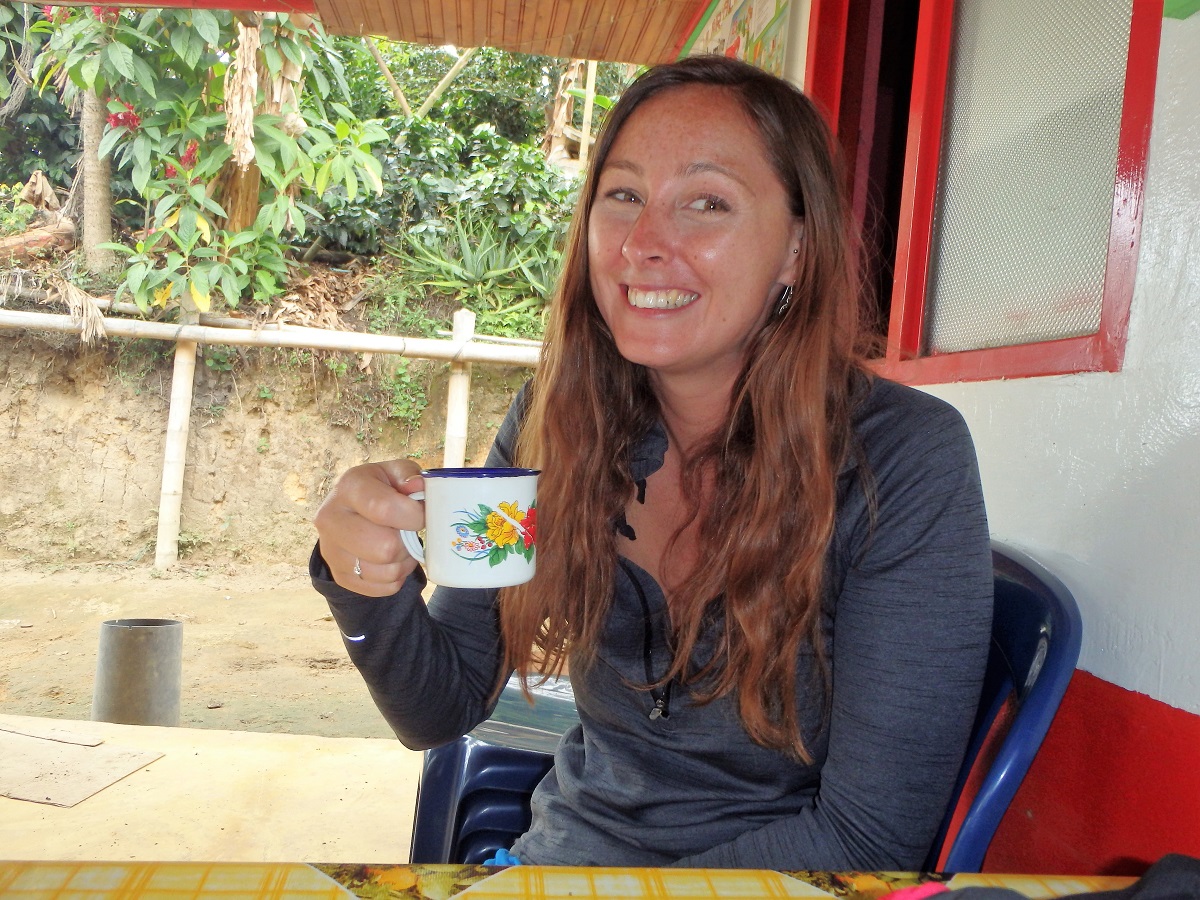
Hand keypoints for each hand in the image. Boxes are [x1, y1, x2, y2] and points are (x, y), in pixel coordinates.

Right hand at [314, 459, 425, 595]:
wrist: (352, 512)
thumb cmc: (382, 489)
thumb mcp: (396, 473)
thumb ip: (409, 475)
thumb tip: (416, 487)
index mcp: (349, 487)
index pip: (384, 509)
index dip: (414, 516)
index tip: (421, 514)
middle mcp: (331, 518)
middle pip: (385, 548)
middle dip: (407, 542)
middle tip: (409, 533)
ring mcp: (331, 551)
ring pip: (387, 572)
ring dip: (405, 562)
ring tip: (402, 545)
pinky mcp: (340, 576)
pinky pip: (383, 588)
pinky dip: (396, 578)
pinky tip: (393, 560)